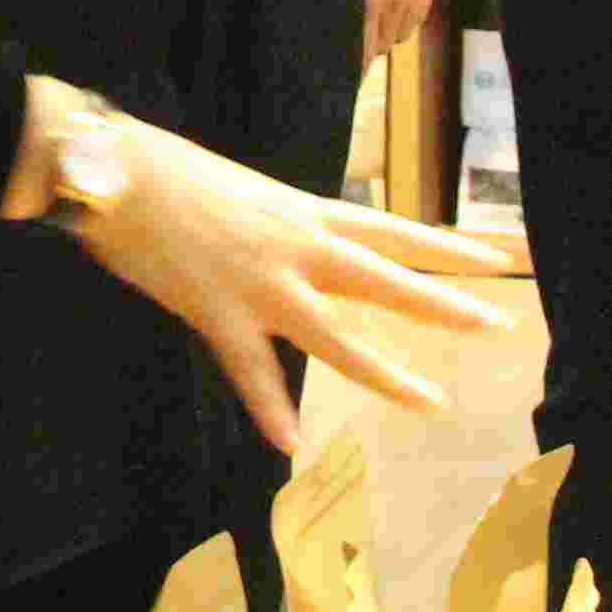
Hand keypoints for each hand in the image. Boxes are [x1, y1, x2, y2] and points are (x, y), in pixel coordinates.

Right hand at [13, 86, 519, 436]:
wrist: (110, 169)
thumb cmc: (171, 173)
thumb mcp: (248, 193)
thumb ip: (282, 229)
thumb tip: (304, 251)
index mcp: (304, 212)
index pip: (392, 230)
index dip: (447, 246)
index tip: (500, 257)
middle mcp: (295, 246)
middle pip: (385, 279)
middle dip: (445, 304)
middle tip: (498, 323)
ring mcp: (259, 283)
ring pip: (336, 337)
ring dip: (385, 373)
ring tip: (433, 401)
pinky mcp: (215, 312)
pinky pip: (249, 371)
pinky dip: (268, 408)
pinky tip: (289, 441)